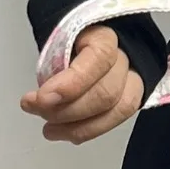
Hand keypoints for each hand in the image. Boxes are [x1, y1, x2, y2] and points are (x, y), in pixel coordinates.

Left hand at [21, 25, 143, 143]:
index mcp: (104, 36)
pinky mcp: (128, 100)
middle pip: (108, 92)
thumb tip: (41, 101)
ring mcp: (132, 81)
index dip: (73, 82)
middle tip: (37, 110)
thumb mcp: (54, 47)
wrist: (80, 46)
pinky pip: (115, 121)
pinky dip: (87, 131)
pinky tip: (64, 132)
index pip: (100, 57)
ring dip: (78, 127)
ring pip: (117, 110)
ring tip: (48, 129)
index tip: (43, 97)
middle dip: (68, 110)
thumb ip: (50, 68)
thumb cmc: (66, 45)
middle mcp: (125, 58)